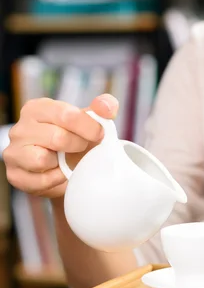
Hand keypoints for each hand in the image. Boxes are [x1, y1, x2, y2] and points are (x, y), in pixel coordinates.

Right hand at [4, 94, 118, 198]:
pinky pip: (41, 180)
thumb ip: (103, 107)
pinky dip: (56, 179)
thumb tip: (107, 107)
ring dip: (63, 164)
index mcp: (37, 108)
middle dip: (78, 145)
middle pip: (57, 138)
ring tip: (66, 160)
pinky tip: (58, 173)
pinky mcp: (14, 175)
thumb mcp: (90, 120)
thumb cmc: (76, 139)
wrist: (66, 169)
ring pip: (43, 160)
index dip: (89, 127)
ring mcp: (14, 152)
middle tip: (82, 147)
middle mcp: (20, 128)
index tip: (99, 134)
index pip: (67, 115)